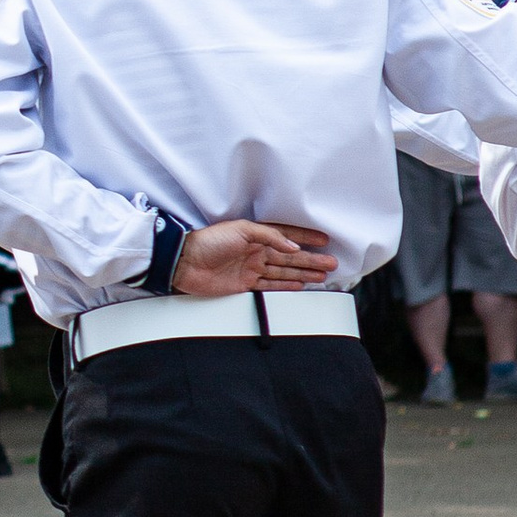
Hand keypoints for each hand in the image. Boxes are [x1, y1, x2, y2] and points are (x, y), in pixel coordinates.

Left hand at [171, 217, 336, 298]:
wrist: (185, 262)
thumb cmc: (207, 241)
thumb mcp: (241, 230)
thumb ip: (270, 237)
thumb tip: (292, 247)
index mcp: (256, 235)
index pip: (287, 236)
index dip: (306, 238)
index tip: (324, 241)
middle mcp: (255, 251)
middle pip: (290, 257)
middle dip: (311, 260)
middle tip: (331, 263)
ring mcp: (251, 268)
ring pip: (284, 271)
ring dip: (304, 273)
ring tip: (322, 275)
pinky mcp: (244, 284)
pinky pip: (270, 285)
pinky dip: (286, 286)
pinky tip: (299, 285)